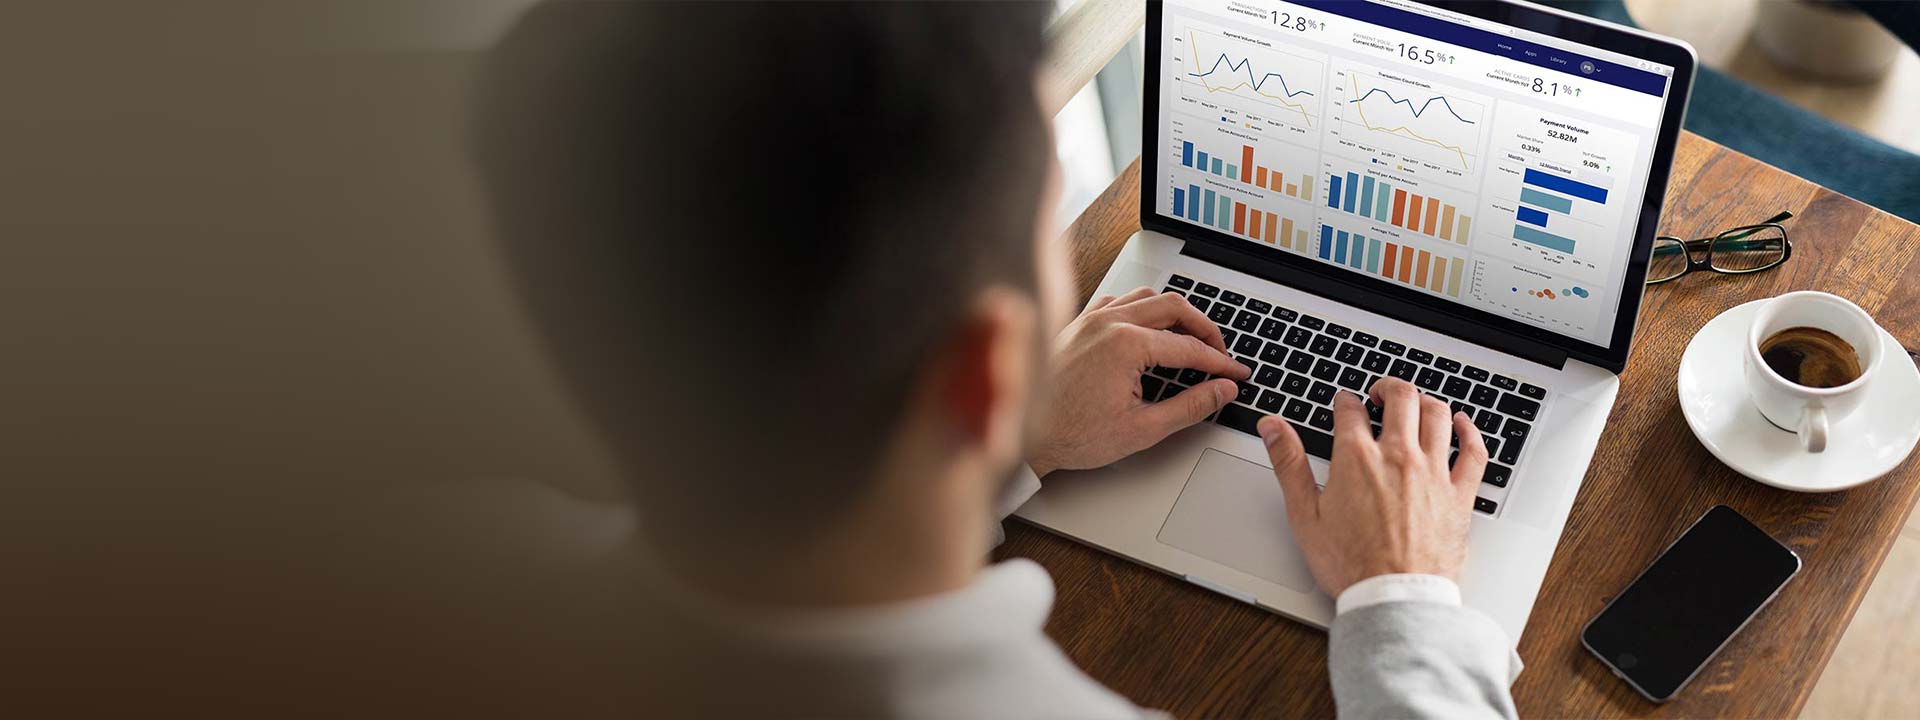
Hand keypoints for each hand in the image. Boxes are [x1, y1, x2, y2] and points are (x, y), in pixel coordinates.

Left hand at [1028, 287, 1251, 476]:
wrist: (1023, 433)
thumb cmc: (1071, 433)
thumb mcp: (1142, 428)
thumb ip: (1190, 406)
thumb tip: (1221, 391)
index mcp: (1126, 344)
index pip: (1189, 348)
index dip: (1220, 363)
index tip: (1236, 374)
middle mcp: (1108, 322)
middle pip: (1175, 307)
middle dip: (1205, 329)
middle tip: (1219, 354)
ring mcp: (1090, 318)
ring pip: (1147, 297)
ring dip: (1174, 313)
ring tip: (1190, 338)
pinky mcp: (1078, 323)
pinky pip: (1118, 301)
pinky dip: (1141, 309)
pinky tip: (1147, 328)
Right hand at [1256, 378, 1487, 596]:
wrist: (1395, 597)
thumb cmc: (1351, 564)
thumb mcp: (1305, 515)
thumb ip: (1288, 464)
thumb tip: (1272, 428)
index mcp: (1357, 459)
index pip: (1350, 410)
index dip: (1344, 402)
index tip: (1343, 404)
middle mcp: (1398, 456)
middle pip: (1400, 398)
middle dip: (1387, 388)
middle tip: (1379, 393)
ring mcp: (1433, 472)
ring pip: (1436, 414)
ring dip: (1424, 401)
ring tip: (1414, 404)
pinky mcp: (1459, 493)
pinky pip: (1473, 451)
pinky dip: (1469, 430)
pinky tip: (1462, 423)